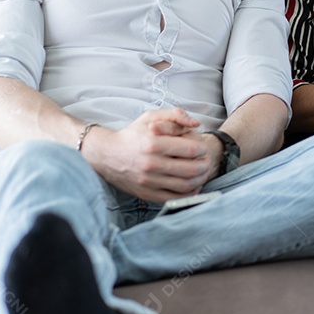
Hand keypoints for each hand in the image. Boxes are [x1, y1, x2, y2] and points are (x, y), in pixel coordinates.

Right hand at [82, 108, 214, 202]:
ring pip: (185, 185)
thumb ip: (175, 115)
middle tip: (207, 161)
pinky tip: (193, 186)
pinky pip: (173, 198)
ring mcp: (148, 181)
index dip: (203, 150)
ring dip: (200, 180)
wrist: (107, 154)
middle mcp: (151, 164)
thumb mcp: (151, 117)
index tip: (203, 148)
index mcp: (154, 143)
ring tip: (203, 173)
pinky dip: (188, 194)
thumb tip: (196, 124)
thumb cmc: (133, 134)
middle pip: (191, 169)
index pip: (191, 150)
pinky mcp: (146, 193)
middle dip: (205, 165)